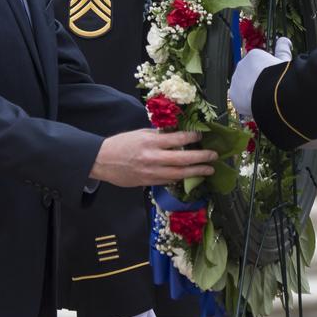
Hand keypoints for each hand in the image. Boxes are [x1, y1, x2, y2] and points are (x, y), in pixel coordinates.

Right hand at [89, 129, 215, 187]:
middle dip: (201, 158)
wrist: (102, 161)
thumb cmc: (121, 144)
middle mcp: (153, 158)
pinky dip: (181, 178)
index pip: (177, 139)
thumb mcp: (140, 133)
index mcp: (150, 142)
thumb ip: (158, 135)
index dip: (192, 138)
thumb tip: (176, 133)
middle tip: (214, 156)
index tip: (201, 137)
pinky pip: (169, 181)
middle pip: (182, 159)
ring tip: (209, 169)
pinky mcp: (148, 182)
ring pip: (179, 174)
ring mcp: (151, 172)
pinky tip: (191, 176)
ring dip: (196, 172)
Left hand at [228, 36, 291, 120]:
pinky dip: (246, 103)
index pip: (259, 64)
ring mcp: (236, 79)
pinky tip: (256, 105)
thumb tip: (285, 40)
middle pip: (250, 75)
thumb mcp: (284, 60)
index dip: (267, 73)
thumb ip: (283, 50)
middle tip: (269, 90)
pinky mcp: (233, 94)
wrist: (269, 93)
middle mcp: (241, 65)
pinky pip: (239, 99)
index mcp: (253, 56)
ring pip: (243, 86)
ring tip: (263, 99)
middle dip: (258, 81)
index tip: (273, 79)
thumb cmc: (279, 76)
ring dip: (251, 92)